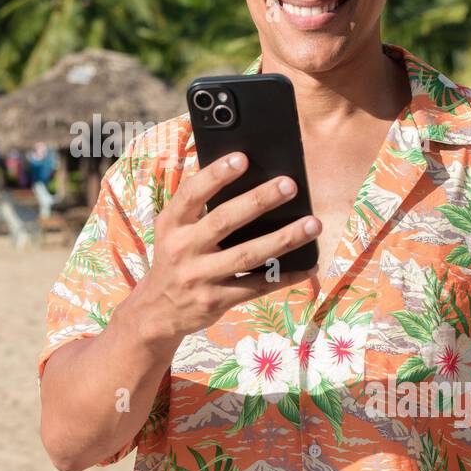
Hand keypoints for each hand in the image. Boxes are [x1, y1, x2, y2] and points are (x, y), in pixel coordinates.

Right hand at [130, 151, 320, 344]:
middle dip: (259, 201)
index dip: (216, 175)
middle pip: (224, 220)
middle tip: (289, 185)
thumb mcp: (173, 231)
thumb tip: (246, 179)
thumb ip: (198, 209)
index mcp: (171, 224)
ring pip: (248, 255)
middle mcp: (183, 249)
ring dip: (284, 239)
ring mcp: (199, 277)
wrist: (158, 312)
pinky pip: (257, 287)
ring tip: (312, 224)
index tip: (242, 158)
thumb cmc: (175, 258)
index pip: (192, 194)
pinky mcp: (216, 301)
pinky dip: (285, 277)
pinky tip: (308, 266)